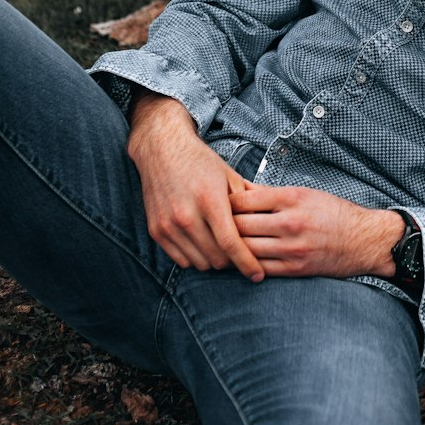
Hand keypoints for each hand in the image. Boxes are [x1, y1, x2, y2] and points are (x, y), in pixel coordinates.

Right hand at [127, 89, 263, 282]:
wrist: (162, 150)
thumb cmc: (200, 161)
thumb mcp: (230, 176)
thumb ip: (248, 202)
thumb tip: (268, 226)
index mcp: (209, 200)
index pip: (231, 243)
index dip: (247, 263)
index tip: (258, 275)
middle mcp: (186, 215)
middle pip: (216, 258)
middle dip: (233, 261)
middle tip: (241, 253)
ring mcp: (168, 225)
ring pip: (199, 263)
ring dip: (214, 260)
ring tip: (222, 246)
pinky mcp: (156, 231)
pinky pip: (181, 260)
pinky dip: (195, 257)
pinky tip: (203, 243)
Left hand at [230, 185, 405, 278]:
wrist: (364, 240)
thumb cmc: (334, 213)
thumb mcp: (306, 193)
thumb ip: (273, 195)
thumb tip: (241, 192)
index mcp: (292, 198)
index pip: (245, 200)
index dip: (227, 202)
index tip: (219, 204)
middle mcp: (290, 222)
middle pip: (240, 224)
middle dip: (223, 225)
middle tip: (212, 225)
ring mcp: (291, 248)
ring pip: (246, 248)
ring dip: (231, 247)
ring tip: (221, 243)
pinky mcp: (295, 268)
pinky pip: (260, 267)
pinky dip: (246, 264)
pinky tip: (239, 260)